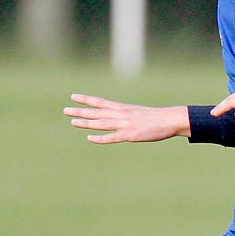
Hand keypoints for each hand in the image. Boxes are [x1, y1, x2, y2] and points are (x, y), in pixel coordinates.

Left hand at [64, 94, 189, 143]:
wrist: (169, 119)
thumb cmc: (155, 117)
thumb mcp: (137, 113)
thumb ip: (126, 116)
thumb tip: (118, 118)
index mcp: (122, 108)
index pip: (100, 102)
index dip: (86, 99)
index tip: (73, 97)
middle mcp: (120, 114)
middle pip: (96, 112)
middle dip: (80, 111)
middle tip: (65, 110)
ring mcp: (124, 124)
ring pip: (101, 123)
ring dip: (86, 123)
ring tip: (72, 121)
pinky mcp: (129, 135)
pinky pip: (112, 137)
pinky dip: (100, 138)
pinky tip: (90, 138)